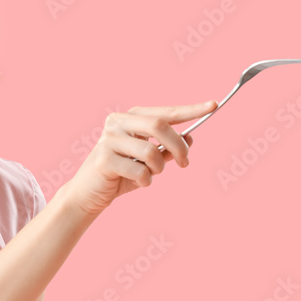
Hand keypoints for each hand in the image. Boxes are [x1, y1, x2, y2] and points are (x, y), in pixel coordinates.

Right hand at [59, 100, 218, 215]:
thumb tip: (190, 139)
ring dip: (159, 168)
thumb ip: (166, 149)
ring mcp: (109, 139)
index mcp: (130, 117)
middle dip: (178, 146)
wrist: (88, 194)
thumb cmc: (120, 175)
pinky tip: (136, 182)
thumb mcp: (148, 161)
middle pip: (159, 126)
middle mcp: (118, 122)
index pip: (165, 112)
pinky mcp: (104, 159)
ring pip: (151, 151)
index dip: (190, 110)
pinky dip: (146, 181)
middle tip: (185, 163)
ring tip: (151, 175)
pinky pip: (140, 172)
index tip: (212, 106)